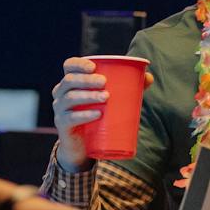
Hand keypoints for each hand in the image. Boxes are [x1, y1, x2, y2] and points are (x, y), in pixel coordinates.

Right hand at [51, 57, 150, 171]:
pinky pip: (70, 118)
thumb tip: (149, 77)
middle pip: (69, 80)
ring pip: (70, 98)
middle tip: (105, 82)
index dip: (78, 64)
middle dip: (87, 80)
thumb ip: (129, 88)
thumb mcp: (110, 100)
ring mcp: (60, 109)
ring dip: (88, 96)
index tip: (93, 67)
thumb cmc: (97, 115)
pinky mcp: (62, 125)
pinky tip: (97, 114)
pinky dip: (84, 115)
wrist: (82, 145)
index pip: (69, 66)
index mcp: (72, 82)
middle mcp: (61, 93)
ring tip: (106, 97)